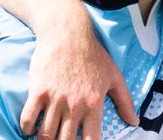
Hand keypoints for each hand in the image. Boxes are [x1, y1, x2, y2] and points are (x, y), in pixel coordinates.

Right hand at [20, 23, 137, 139]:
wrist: (68, 33)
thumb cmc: (93, 55)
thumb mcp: (114, 76)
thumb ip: (125, 101)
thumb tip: (135, 122)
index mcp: (95, 104)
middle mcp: (75, 105)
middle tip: (63, 139)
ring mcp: (55, 98)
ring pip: (45, 134)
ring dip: (45, 139)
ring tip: (47, 136)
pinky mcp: (38, 91)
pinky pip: (28, 119)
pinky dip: (27, 128)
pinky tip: (31, 128)